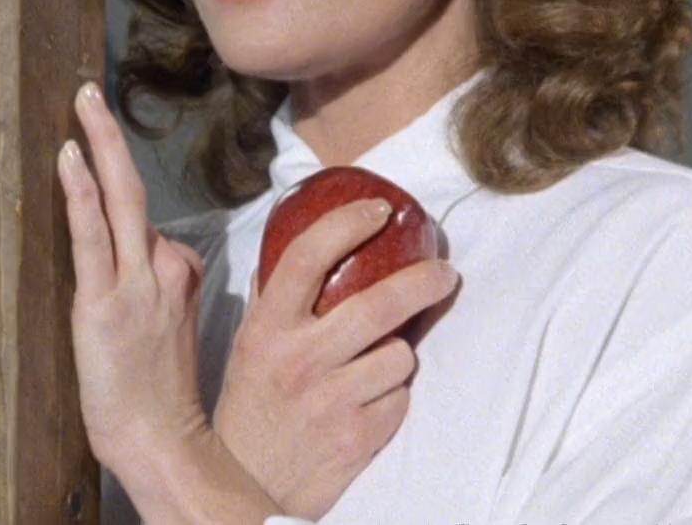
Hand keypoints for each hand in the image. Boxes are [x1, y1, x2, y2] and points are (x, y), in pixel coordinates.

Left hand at [57, 81, 211, 470]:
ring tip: (84, 100)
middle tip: (91, 92)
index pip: (148, 225)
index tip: (90, 155)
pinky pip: (94, 235)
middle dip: (113, 135)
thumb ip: (160, 294)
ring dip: (101, 143)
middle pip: (137, 189)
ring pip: (122, 199)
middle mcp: (166, 269)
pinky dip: (83, 191)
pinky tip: (70, 156)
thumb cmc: (158, 399)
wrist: (162, 442)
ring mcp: (138, 282)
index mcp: (180, 275)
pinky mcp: (106, 302)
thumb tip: (151, 268)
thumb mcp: (171, 333)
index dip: (114, 206)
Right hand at [212, 199, 460, 518]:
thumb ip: (272, 297)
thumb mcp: (248, 344)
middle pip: (379, 303)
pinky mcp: (359, 436)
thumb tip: (295, 247)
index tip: (380, 210)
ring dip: (398, 355)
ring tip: (377, 363)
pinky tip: (369, 401)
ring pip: (400, 355)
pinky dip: (393, 396)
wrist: (248, 483)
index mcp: (268, 327)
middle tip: (443, 273)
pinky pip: (401, 398)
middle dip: (424, 281)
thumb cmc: (250, 406)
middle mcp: (300, 358)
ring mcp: (331, 399)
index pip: (308, 255)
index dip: (348, 223)